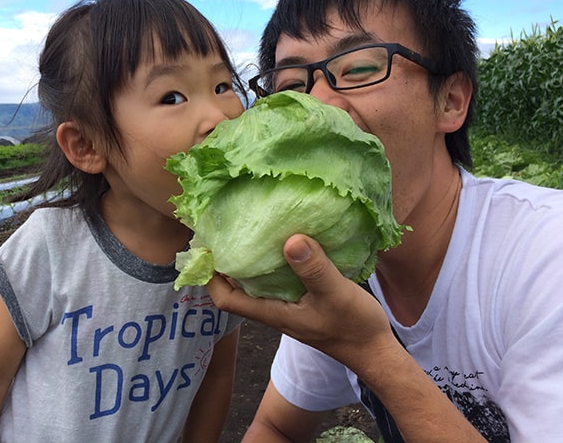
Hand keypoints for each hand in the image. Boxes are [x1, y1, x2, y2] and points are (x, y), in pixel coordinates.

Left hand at [206, 234, 394, 367]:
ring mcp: (288, 305)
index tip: (205, 249)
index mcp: (272, 312)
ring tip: (248, 230)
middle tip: (223, 231)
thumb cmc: (353, 327)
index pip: (226, 299)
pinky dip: (274, 262)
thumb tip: (289, 240)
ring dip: (249, 261)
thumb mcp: (334, 294)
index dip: (211, 277)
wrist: (375, 350)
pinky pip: (278, 279)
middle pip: (237, 288)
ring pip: (257, 283)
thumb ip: (313, 269)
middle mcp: (274, 309)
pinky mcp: (303, 300)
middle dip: (225, 263)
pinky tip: (283, 243)